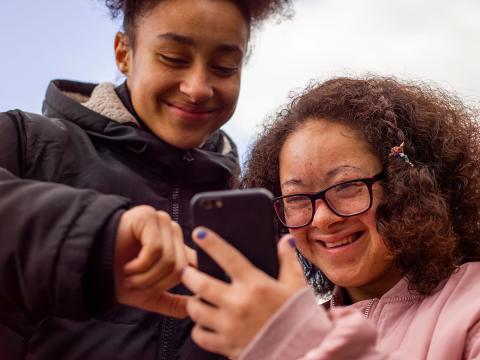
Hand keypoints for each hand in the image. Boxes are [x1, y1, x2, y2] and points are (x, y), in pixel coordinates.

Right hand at [114, 206, 195, 317]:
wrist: (87, 266)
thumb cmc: (115, 275)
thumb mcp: (147, 293)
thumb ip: (171, 302)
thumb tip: (192, 311)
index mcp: (175, 244)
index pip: (194, 263)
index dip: (181, 283)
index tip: (160, 292)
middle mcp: (171, 230)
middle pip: (181, 267)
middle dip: (156, 284)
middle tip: (135, 284)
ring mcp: (160, 221)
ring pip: (170, 260)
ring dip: (146, 277)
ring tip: (130, 276)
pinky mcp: (147, 217)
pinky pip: (156, 249)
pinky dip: (141, 265)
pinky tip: (128, 267)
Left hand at [182, 228, 307, 357]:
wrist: (302, 350)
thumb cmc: (298, 317)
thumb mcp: (296, 286)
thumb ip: (288, 261)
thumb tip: (285, 240)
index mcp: (256, 285)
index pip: (228, 257)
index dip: (211, 243)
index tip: (199, 233)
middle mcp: (239, 304)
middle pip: (201, 284)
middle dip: (190, 275)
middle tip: (188, 271)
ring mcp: (230, 326)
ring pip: (196, 310)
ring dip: (193, 302)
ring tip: (197, 297)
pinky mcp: (226, 345)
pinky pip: (200, 335)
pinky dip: (198, 329)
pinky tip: (204, 323)